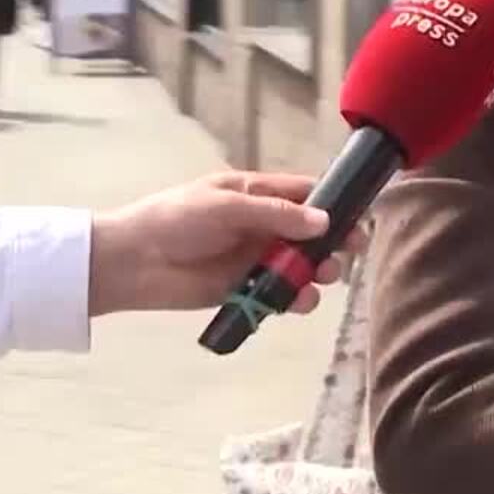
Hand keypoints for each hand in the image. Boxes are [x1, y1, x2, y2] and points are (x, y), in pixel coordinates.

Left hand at [86, 172, 364, 317]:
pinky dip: (295, 298)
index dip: (334, 202)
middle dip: (333, 241)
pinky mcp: (244, 290)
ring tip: (324, 277)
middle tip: (353, 251)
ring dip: (317, 271)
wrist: (132, 263)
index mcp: (255, 194)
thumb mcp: (226, 207)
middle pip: (310, 232)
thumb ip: (276, 214)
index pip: (304, 193)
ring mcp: (253, 259)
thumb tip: (324, 221)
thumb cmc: (175, 220)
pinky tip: (300, 300)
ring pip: (299, 265)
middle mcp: (260, 225)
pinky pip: (279, 294)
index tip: (360, 215)